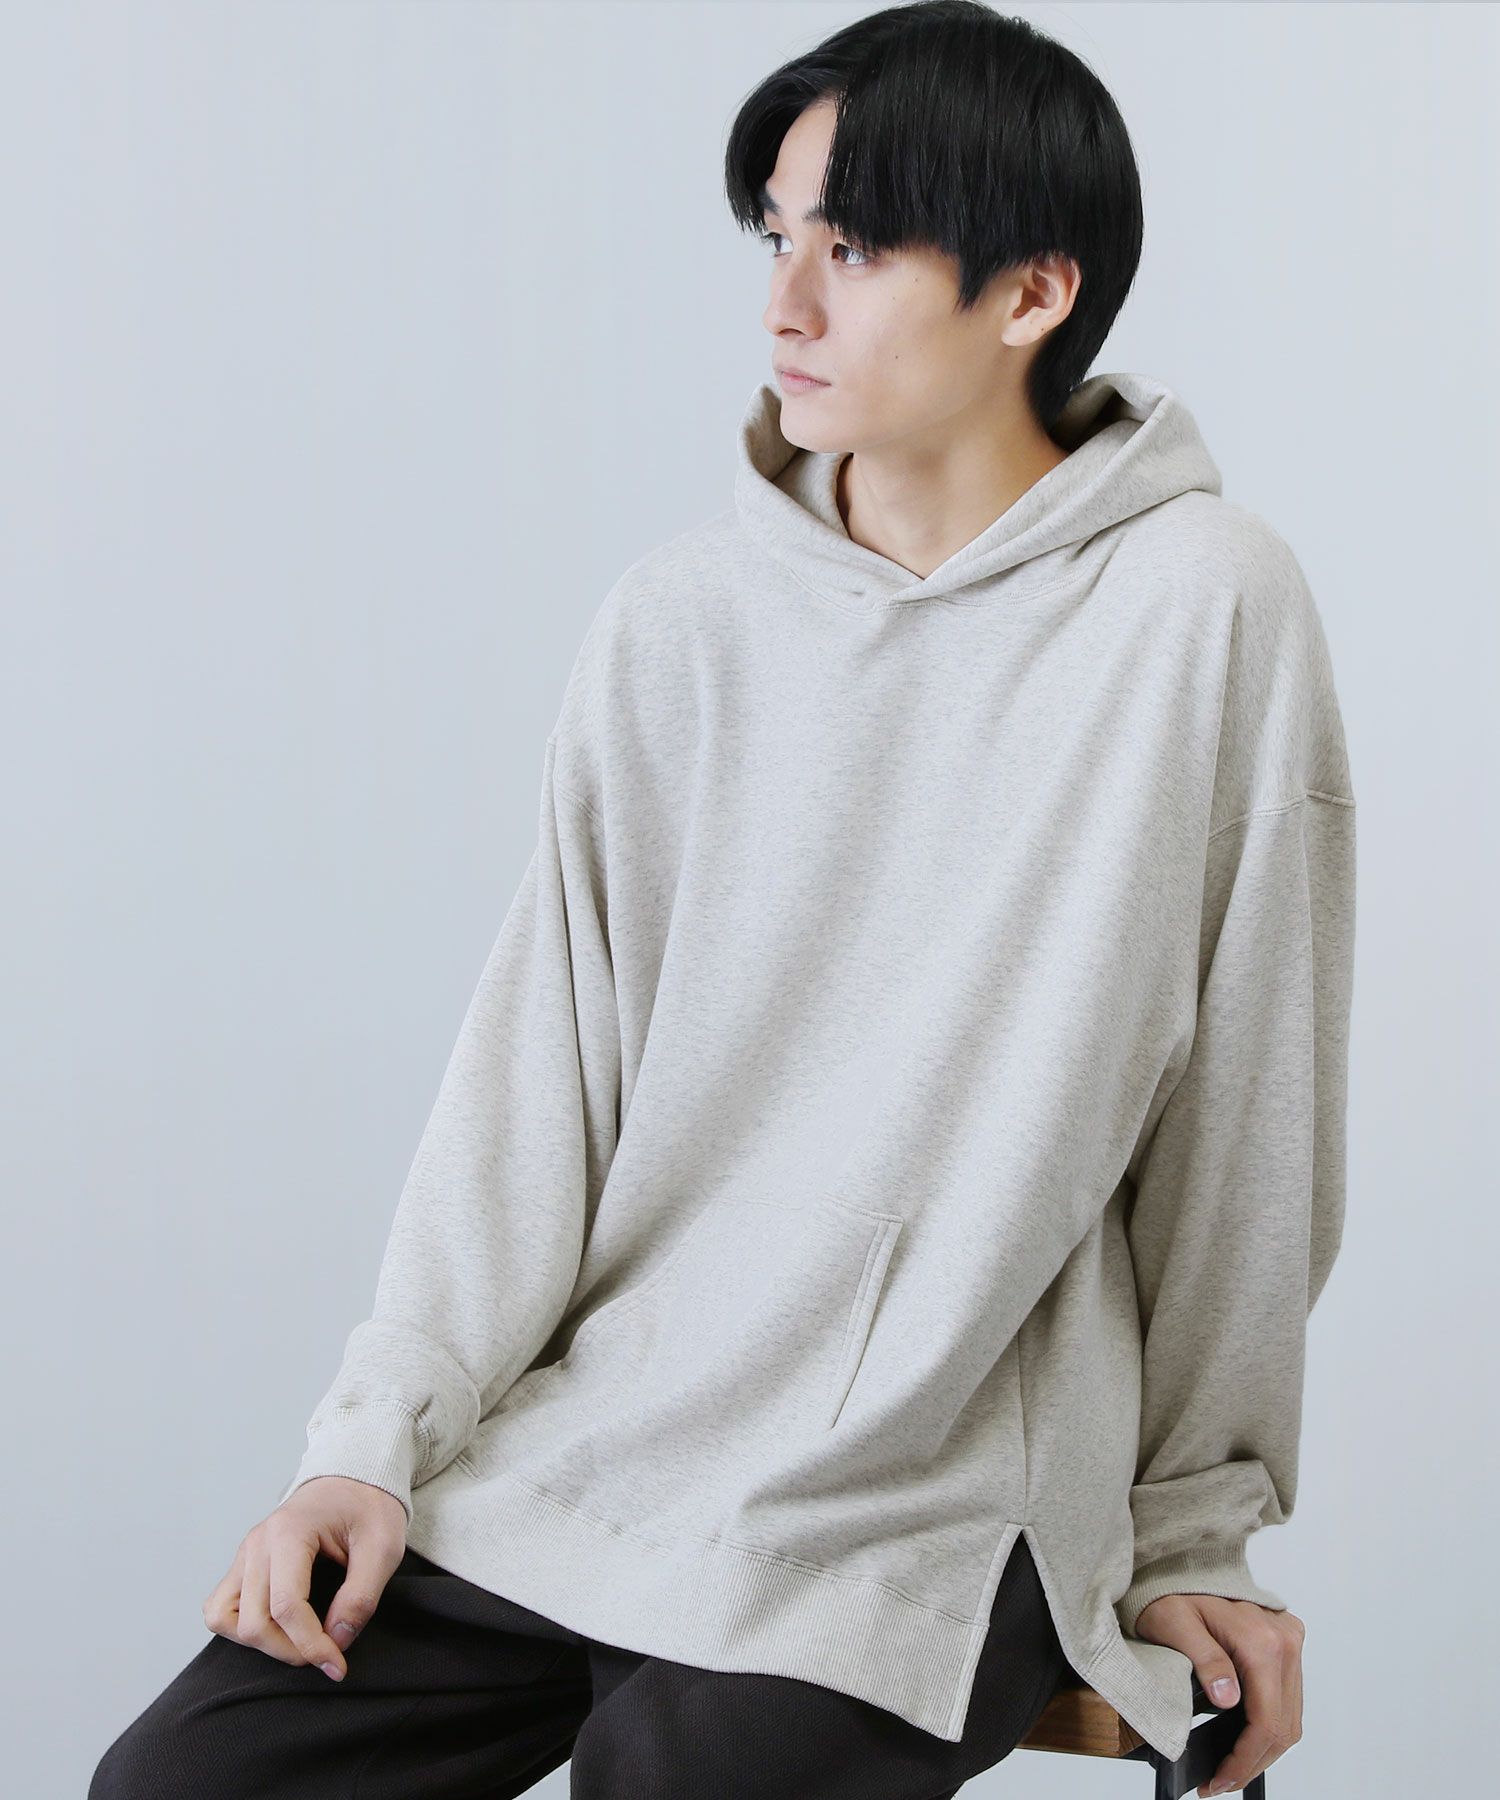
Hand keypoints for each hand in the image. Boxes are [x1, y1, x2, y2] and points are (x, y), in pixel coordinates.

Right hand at [202, 1475, 406, 1680]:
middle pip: (253, 1621)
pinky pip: (220, 1607)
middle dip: (289, 1650)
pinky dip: (239, 1628)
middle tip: (325, 1653)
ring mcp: (246, 1552)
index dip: (311, 1645)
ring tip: (298, 1642)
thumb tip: (337, 1640)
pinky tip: (275, 1628)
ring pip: (224, 1618)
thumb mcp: (383, 1546)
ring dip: (260, 1643)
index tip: (337, 1664)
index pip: (286, 1606)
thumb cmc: (369, 1507)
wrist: (354, 1478)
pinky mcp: (243, 1564)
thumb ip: (361, 1596)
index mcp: (291, 1531)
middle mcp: (258, 1542)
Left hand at [1132, 1592, 1303, 1795]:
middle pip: (1284, 1725)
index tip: (1220, 1780)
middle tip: (1222, 1782)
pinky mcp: (1287, 1641)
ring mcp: (1290, 1639)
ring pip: (1290, 1716)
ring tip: (1232, 1768)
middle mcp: (1285, 1639)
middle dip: (1254, 1762)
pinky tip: (1246, 1739)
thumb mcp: (1174, 1624)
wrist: (1178, 1563)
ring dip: (1264, 1748)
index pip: (1266, 1720)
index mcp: (1261, 1639)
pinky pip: (1288, 1697)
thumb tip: (1228, 1699)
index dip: (1245, 1759)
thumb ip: (1205, 1660)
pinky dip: (1270, 1724)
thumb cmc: (1169, 1592)